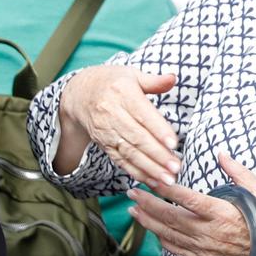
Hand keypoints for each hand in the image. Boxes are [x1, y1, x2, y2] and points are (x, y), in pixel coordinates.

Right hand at [56, 65, 180, 185]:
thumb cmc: (113, 82)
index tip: (173, 143)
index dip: (158, 129)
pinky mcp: (104, 144)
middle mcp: (111, 113)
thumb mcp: (131, 74)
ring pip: (129, 152)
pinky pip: (121, 160)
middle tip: (176, 167)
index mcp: (122, 93)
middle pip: (136, 137)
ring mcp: (106, 131)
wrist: (79, 94)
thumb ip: (153, 80)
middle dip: (157, 154)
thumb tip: (172, 78)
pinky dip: (137, 172)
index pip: (142, 114)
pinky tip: (153, 181)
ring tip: (168, 179)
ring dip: (149, 168)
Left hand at [132, 151, 255, 255]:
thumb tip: (222, 156)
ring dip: (149, 223)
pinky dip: (163, 241)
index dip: (165, 188)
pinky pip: (178, 251)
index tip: (150, 179)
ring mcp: (206, 248)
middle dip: (147, 204)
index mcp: (221, 212)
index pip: (185, 198)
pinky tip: (156, 234)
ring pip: (168, 235)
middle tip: (132, 194)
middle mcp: (209, 232)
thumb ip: (237, 172)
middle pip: (169, 217)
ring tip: (135, 212)